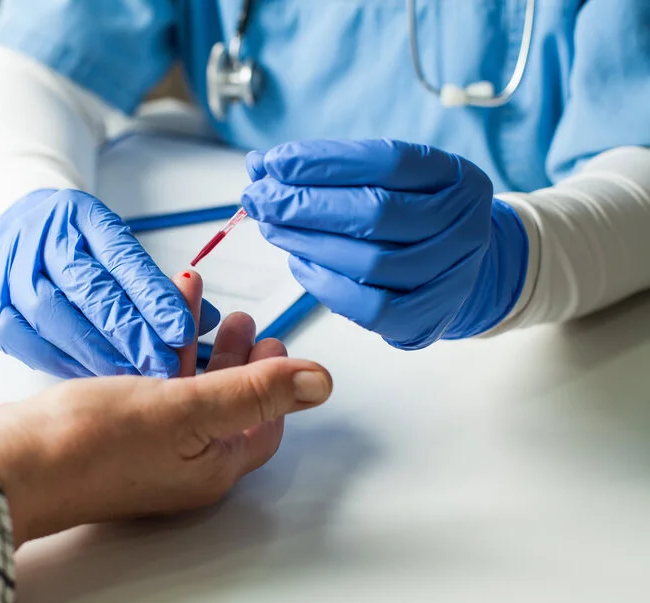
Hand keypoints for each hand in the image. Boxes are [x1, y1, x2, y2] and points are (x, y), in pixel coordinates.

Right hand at [0, 189, 219, 378]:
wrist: (15, 233)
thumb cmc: (78, 247)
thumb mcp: (119, 248)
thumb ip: (158, 285)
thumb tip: (210, 319)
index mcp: (79, 215)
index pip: (121, 258)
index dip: (153, 297)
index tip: (182, 330)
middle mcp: (40, 238)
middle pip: (87, 289)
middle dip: (130, 332)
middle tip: (164, 366)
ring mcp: (8, 273)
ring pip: (54, 317)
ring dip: (97, 353)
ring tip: (133, 378)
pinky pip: (28, 343)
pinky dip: (63, 363)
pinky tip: (92, 377)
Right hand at [0, 270, 331, 546]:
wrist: (10, 465)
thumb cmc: (89, 444)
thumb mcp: (185, 408)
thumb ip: (254, 392)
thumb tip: (320, 383)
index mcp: (210, 468)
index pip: (263, 425)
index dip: (276, 384)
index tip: (276, 343)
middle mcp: (181, 466)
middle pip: (227, 408)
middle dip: (237, 359)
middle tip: (242, 321)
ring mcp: (145, 453)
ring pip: (187, 394)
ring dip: (197, 350)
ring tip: (199, 308)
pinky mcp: (111, 435)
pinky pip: (151, 391)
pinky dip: (160, 356)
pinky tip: (149, 326)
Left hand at [241, 139, 528, 348]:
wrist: (464, 270)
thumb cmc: (411, 215)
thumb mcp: (389, 180)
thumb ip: (332, 170)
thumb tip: (262, 165)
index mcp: (456, 178)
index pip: (386, 162)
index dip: (324, 162)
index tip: (272, 162)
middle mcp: (463, 226)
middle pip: (375, 213)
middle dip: (305, 205)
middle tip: (259, 199)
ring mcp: (451, 276)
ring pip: (370, 261)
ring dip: (307, 243)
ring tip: (272, 228)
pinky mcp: (426, 320)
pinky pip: (369, 306)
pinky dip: (325, 283)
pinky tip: (299, 263)